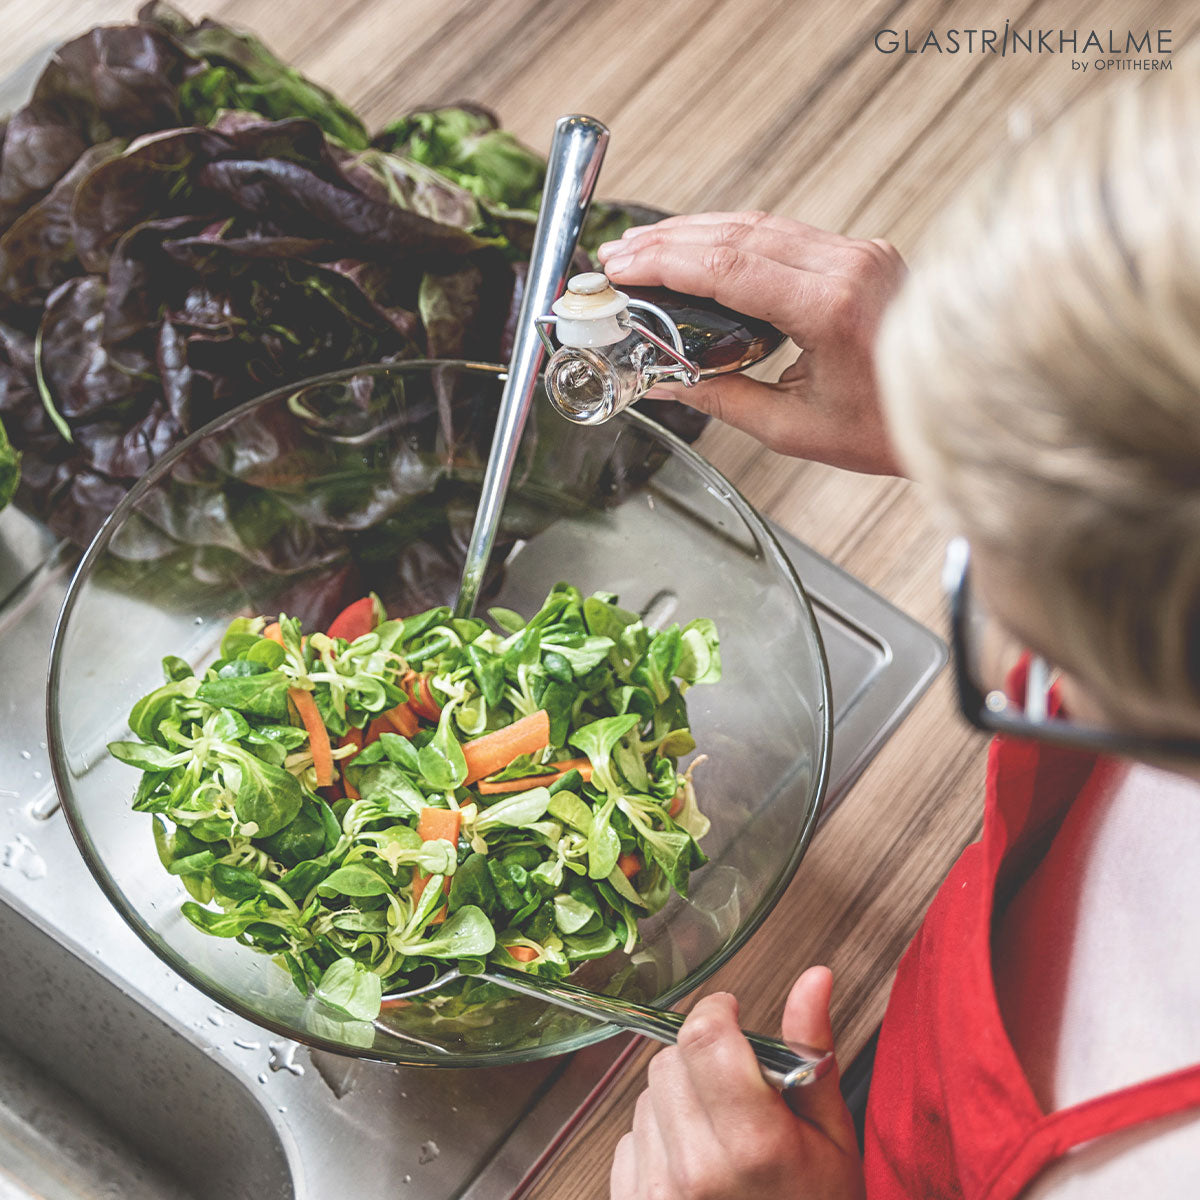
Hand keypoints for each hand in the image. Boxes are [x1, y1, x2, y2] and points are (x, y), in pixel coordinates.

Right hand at [596, 212, 906, 474]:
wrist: (958, 409)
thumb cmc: (888, 427)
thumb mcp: (795, 429)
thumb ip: (724, 399)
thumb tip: (669, 380)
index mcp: (830, 307)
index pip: (729, 267)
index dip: (665, 262)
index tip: (622, 266)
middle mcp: (848, 266)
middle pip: (739, 234)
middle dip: (669, 241)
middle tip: (619, 255)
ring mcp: (858, 253)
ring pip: (760, 225)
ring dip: (697, 232)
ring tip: (645, 246)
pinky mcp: (861, 254)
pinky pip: (784, 234)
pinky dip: (733, 238)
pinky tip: (699, 246)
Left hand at [610, 967, 864, 1199]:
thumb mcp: (832, 1136)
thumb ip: (812, 1050)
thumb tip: (813, 977)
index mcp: (756, 1144)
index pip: (705, 1035)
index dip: (717, 1011)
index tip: (731, 1014)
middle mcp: (699, 1170)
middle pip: (671, 1059)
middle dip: (702, 1058)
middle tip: (738, 1090)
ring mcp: (660, 1195)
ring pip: (647, 1095)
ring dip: (680, 1100)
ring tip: (722, 1138)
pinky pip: (630, 1139)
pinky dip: (659, 1140)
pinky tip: (697, 1168)